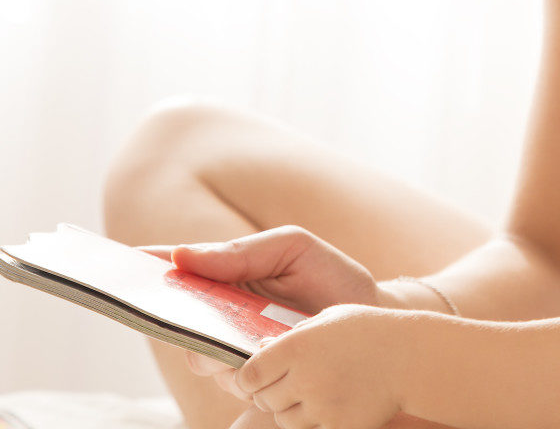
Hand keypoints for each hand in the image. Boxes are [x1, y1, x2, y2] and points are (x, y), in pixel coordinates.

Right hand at [140, 226, 382, 400]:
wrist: (372, 322)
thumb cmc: (331, 278)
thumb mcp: (293, 248)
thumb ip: (241, 251)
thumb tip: (183, 255)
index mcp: (226, 275)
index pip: (175, 270)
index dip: (143, 268)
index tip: (117, 265)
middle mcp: (222, 316)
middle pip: (175, 320)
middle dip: (164, 314)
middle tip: (166, 306)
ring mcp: (235, 351)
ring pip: (199, 356)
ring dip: (208, 346)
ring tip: (234, 333)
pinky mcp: (256, 381)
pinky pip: (233, 381)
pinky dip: (239, 371)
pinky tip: (259, 358)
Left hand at [235, 304, 406, 428]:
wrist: (411, 356)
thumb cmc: (370, 330)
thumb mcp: (330, 318)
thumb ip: (293, 335)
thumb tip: (261, 349)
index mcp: (297, 346)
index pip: (249, 375)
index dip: (249, 378)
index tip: (256, 376)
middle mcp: (304, 378)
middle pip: (264, 399)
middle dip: (271, 392)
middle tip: (289, 382)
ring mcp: (321, 406)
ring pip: (284, 419)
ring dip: (292, 409)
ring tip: (314, 392)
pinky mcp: (338, 427)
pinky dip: (315, 421)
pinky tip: (332, 403)